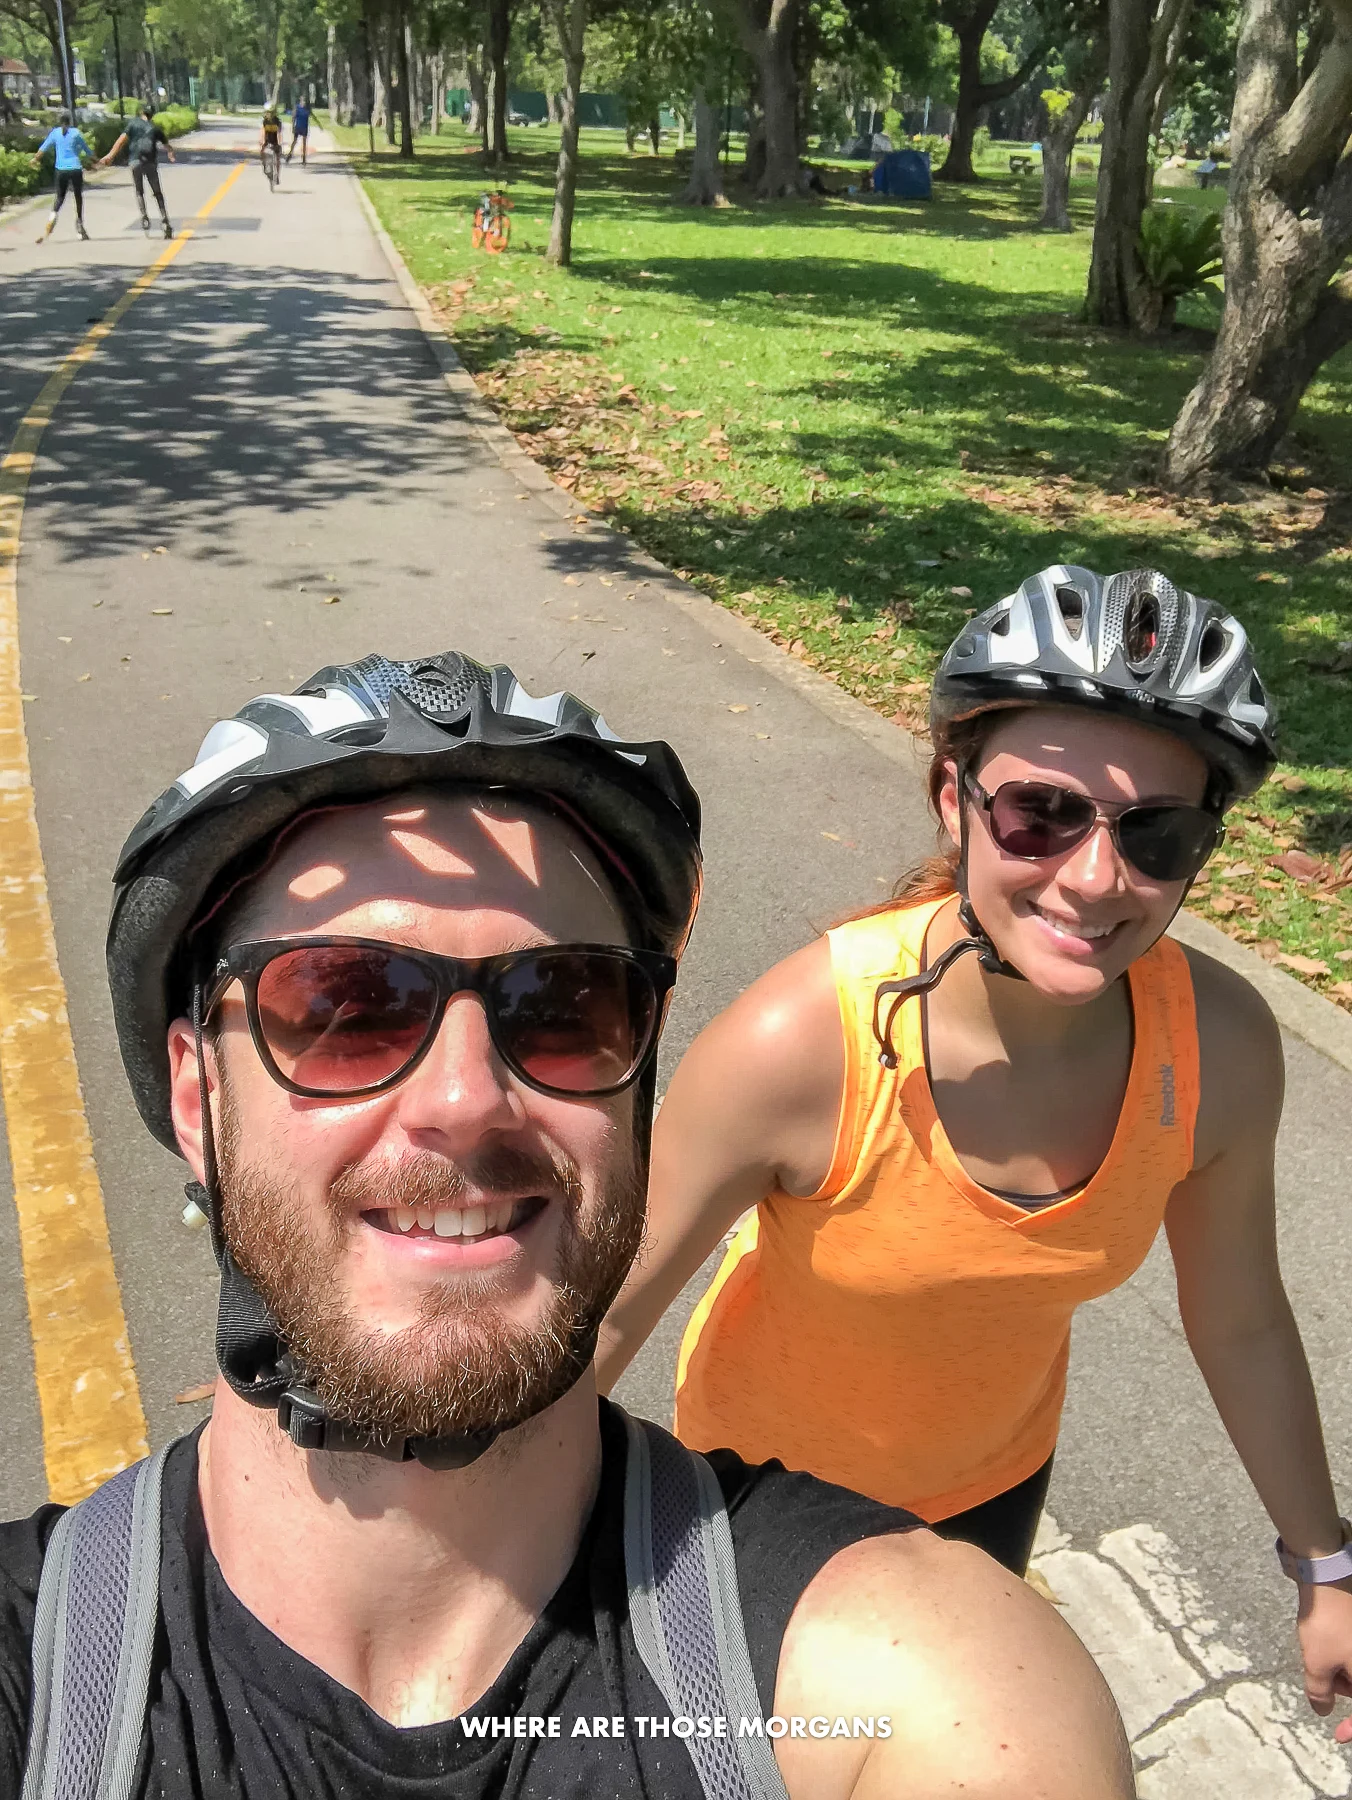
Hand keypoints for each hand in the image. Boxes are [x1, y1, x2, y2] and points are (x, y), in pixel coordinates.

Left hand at [1298, 1580, 1351, 1731]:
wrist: (1327, 1581)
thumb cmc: (1326, 1625)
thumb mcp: (1317, 1664)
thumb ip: (1320, 1694)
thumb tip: (1322, 1711)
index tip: (1340, 1736)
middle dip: (1342, 1687)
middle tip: (1321, 1671)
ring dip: (1338, 1670)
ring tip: (1320, 1649)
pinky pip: (1350, 1655)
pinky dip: (1338, 1656)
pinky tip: (1323, 1641)